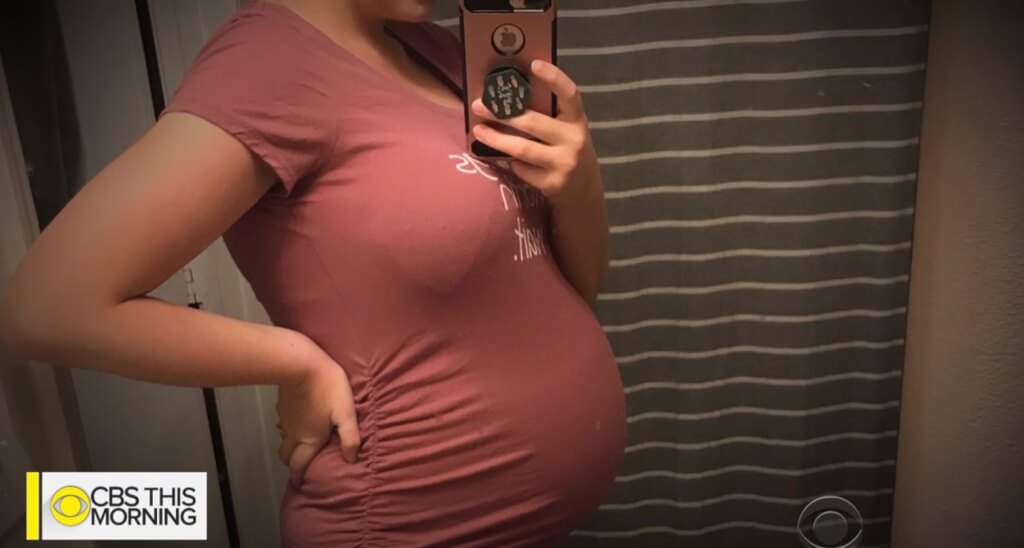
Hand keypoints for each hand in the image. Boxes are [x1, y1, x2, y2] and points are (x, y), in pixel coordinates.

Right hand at [275, 344, 359, 486]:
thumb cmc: (328, 388)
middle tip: (300, 465)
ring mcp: (285, 419)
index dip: (298, 476)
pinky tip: (300, 418)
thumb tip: (351, 459)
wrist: (301, 364)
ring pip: (284, 439)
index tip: (299, 483)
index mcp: (309, 439)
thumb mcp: (346, 413)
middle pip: (286, 455)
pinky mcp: (282, 405)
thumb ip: (350, 437)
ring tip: (301, 443)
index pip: (298, 465)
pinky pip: (284, 422)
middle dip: (292, 463)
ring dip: (291, 445)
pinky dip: (290, 427)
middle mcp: (294, 433)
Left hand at [471, 59, 600, 209]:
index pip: (570, 94)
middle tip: (479, 105)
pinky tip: (506, 158)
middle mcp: (573, 140)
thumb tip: (508, 95)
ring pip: (523, 148)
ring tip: (479, 131)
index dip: (554, 77)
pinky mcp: (552, 183)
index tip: (534, 64)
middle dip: (503, 114)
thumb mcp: (566, 129)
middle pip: (534, 123)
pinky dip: (511, 162)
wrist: (583, 190)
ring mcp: (563, 163)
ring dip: (496, 139)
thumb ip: (548, 115)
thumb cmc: (567, 149)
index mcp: (577, 120)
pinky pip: (522, 169)